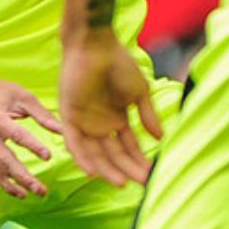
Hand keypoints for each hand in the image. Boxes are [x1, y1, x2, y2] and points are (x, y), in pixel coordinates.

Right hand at [0, 66, 65, 198]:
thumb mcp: (19, 95)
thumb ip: (41, 113)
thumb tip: (62, 129)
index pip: (16, 135)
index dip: (32, 146)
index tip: (48, 156)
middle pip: (6, 160)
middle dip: (24, 177)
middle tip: (42, 189)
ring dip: (16, 185)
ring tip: (34, 193)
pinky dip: (5, 184)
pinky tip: (19, 192)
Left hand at [59, 30, 162, 187]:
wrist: (96, 44)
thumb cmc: (118, 63)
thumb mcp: (139, 93)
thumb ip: (148, 116)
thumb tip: (160, 139)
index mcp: (116, 118)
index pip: (129, 147)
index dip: (140, 162)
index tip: (153, 176)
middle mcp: (100, 123)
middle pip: (113, 154)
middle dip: (127, 170)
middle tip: (142, 185)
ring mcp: (84, 120)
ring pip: (95, 153)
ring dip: (107, 169)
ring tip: (121, 184)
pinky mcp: (68, 115)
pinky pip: (73, 141)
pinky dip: (82, 157)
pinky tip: (93, 172)